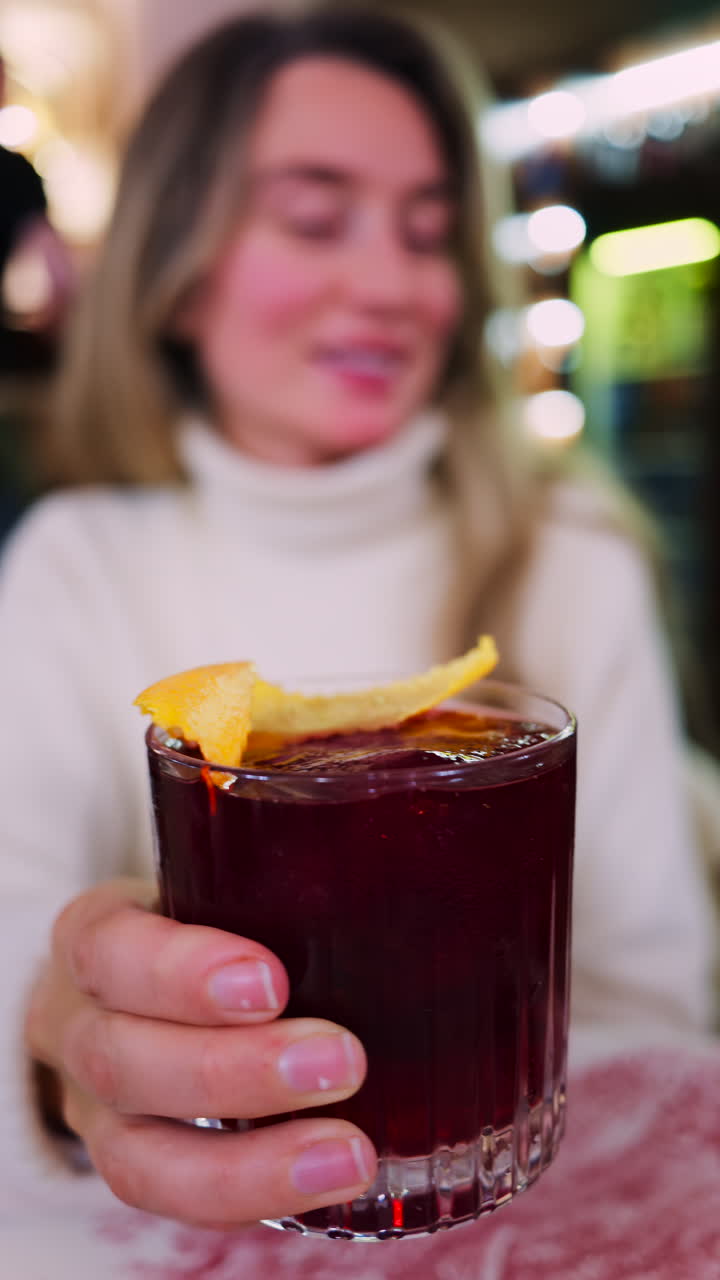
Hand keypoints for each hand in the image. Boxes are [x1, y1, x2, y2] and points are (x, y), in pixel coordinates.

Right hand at [25, 878, 375, 1228]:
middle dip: (232, 1071)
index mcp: (96, 935)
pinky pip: (178, 1202)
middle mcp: (81, 1025)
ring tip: (350, 1152)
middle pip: (122, 1060)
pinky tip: (333, 1180)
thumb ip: (293, 870)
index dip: (178, 972)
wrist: (149, 988)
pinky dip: (255, 1197)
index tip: (270, 980)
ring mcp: (101, 1110)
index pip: (107, 948)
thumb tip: (435, 856)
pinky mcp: (142, 1164)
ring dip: (249, 1162)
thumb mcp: (222, 879)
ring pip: (139, 1157)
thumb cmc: (209, 920)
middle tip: (341, 1060)